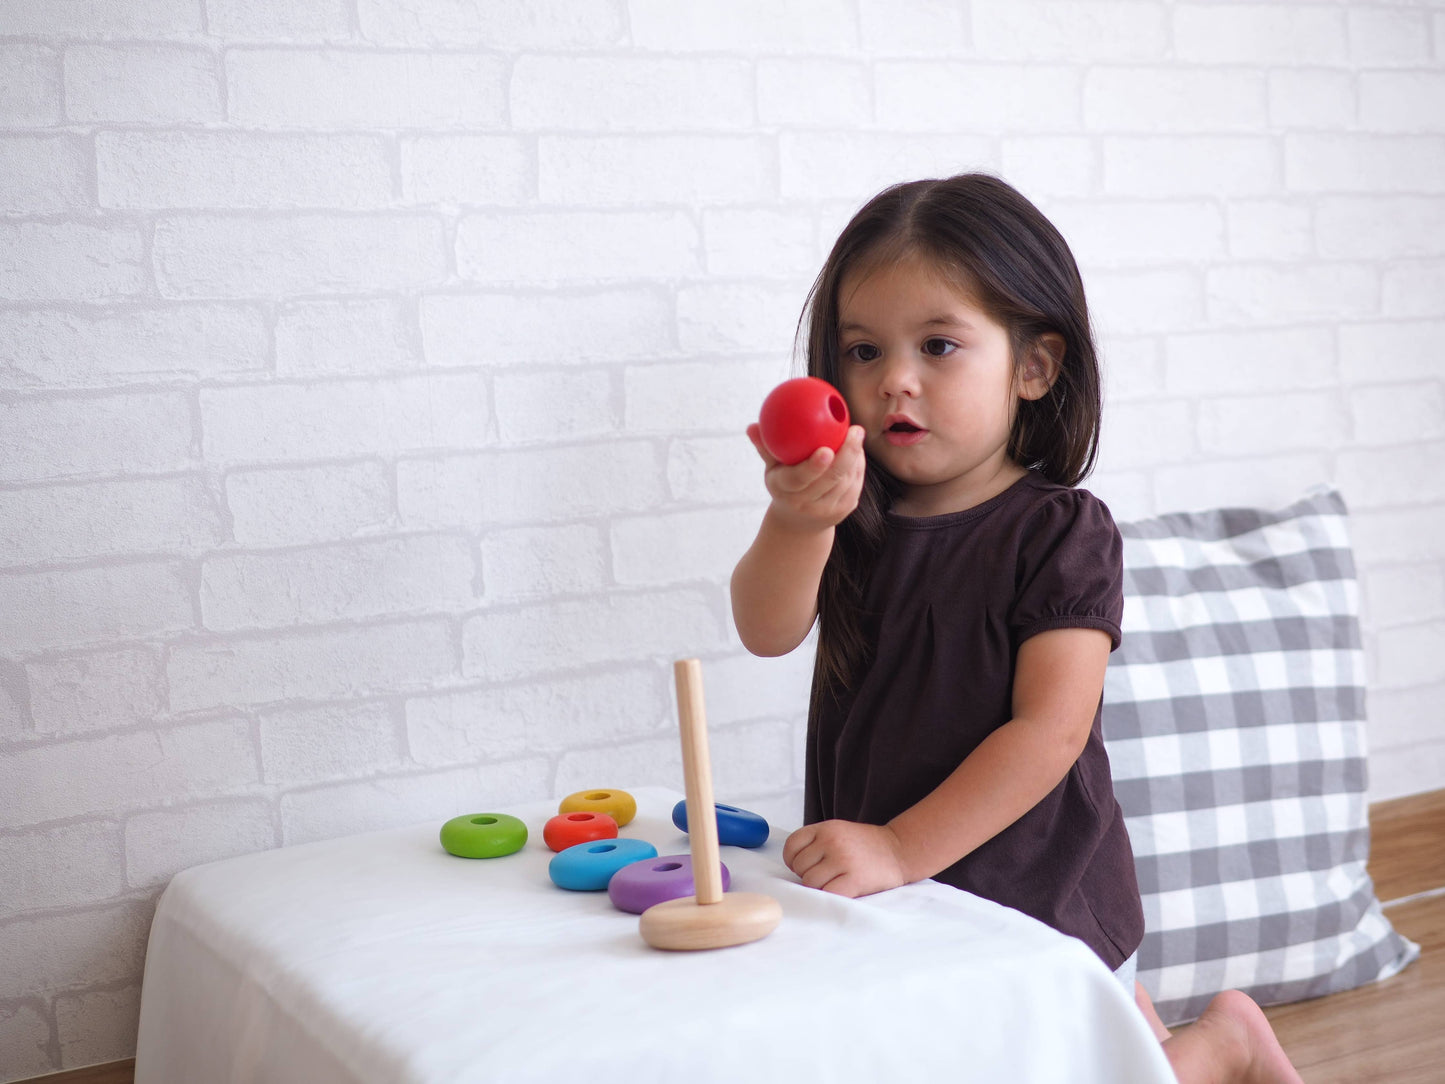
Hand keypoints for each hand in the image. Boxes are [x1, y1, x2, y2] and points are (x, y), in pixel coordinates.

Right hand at [746, 422, 865, 532]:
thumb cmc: (783, 484)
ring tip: (856, 434)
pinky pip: (855, 483)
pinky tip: (858, 449)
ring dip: (855, 456)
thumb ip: (765, 447)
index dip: (813, 467)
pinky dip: (858, 465)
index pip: (799, 479)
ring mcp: (828, 510)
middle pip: (831, 478)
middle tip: (855, 430)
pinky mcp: (845, 510)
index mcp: (786, 491)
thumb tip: (751, 426)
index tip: (826, 450)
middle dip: (846, 454)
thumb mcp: (771, 469)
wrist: (798, 522)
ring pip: (847, 480)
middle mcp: (807, 504)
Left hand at [782, 819, 909, 897]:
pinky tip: (841, 891)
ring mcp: (843, 859)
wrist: (900, 850)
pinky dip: (830, 896)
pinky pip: (827, 893)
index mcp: (826, 828)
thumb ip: (816, 843)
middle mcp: (832, 841)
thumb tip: (793, 866)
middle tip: (827, 875)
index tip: (805, 866)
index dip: (793, 860)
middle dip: (808, 875)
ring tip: (835, 882)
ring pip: (810, 883)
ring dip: (819, 888)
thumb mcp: (838, 831)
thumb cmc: (865, 846)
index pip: (791, 846)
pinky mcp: (854, 879)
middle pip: (799, 867)